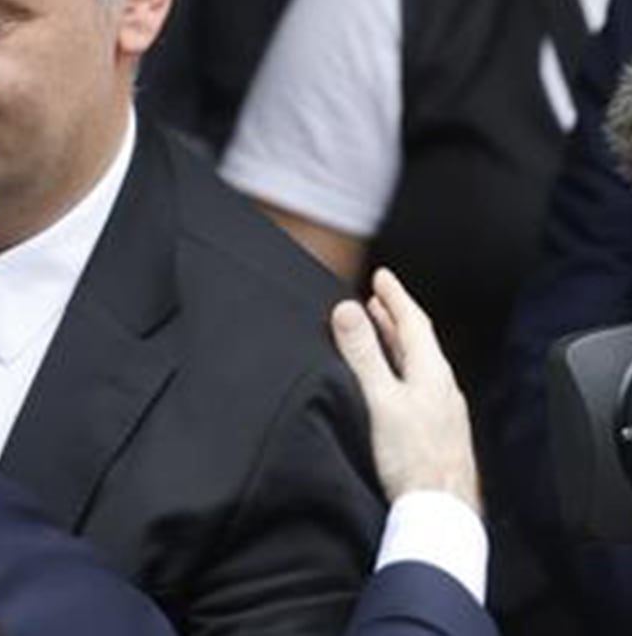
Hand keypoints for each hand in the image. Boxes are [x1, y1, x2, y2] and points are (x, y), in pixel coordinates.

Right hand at [330, 268, 480, 512]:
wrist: (440, 511)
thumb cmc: (414, 460)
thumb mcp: (380, 399)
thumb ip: (363, 354)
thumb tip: (347, 311)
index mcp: (431, 373)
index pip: (413, 322)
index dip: (396, 296)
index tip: (382, 276)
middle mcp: (441, 388)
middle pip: (417, 341)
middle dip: (395, 317)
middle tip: (377, 299)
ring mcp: (441, 410)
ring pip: (417, 364)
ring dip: (396, 343)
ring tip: (380, 333)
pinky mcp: (435, 431)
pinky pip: (417, 386)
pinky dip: (400, 370)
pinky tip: (390, 383)